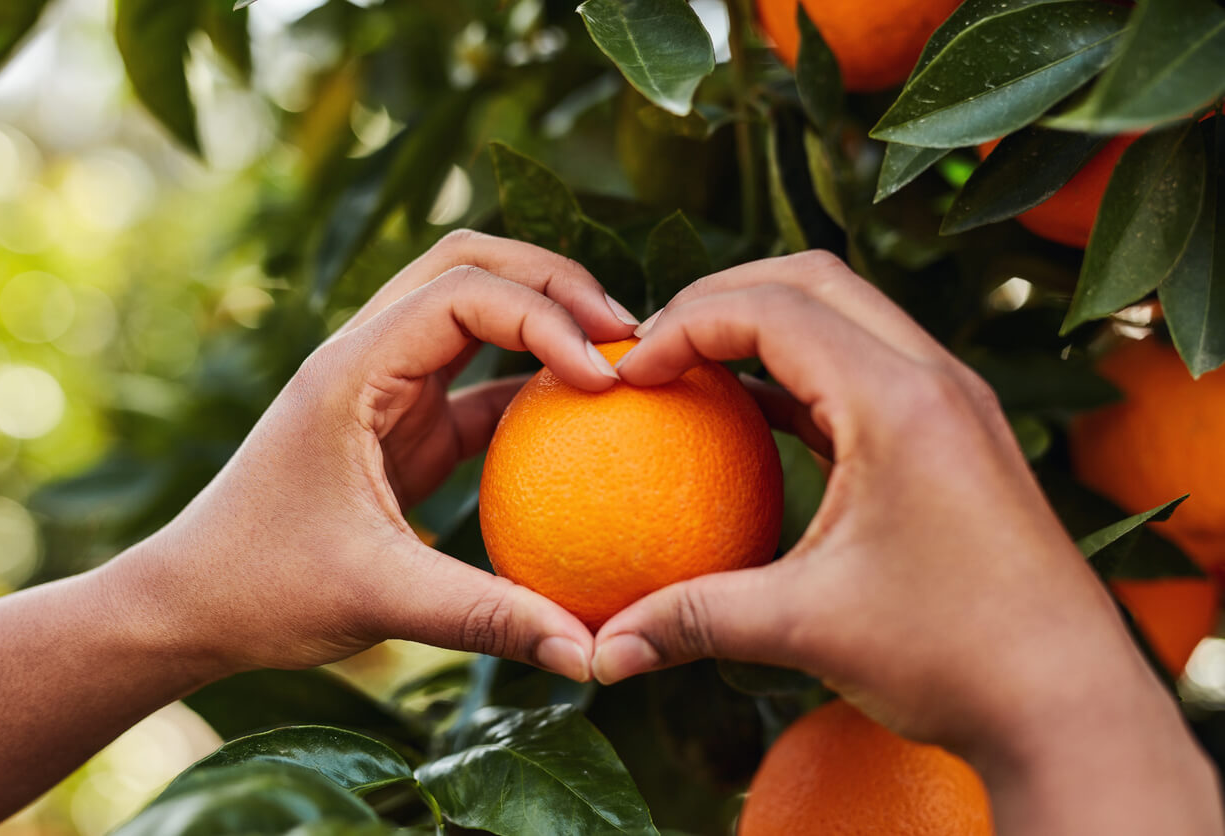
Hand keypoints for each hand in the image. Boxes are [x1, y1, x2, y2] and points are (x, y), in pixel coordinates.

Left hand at [105, 230, 635, 680]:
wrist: (190, 602)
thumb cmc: (262, 588)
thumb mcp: (379, 599)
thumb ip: (488, 617)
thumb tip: (591, 655)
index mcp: (352, 369)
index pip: (462, 293)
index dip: (544, 319)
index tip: (604, 380)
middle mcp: (368, 355)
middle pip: (471, 262)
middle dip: (554, 281)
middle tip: (628, 334)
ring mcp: (385, 383)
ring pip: (474, 304)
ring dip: (544, 317)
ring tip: (617, 359)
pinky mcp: (402, 421)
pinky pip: (478, 379)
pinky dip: (531, 383)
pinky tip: (584, 421)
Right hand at [592, 252, 1221, 833]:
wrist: (1069, 705)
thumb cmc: (953, 658)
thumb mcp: (805, 629)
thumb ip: (693, 619)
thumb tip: (603, 650)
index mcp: (901, 402)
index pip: (774, 309)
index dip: (687, 324)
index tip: (629, 372)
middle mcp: (936, 379)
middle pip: (813, 278)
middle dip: (722, 296)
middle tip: (655, 345)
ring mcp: (954, 403)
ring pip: (847, 313)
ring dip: (767, 324)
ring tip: (696, 369)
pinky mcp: (956, 434)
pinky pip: (867, 367)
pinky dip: (802, 372)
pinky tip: (754, 419)